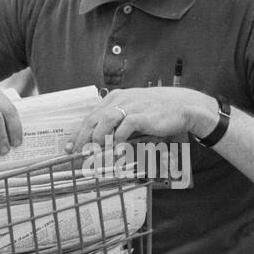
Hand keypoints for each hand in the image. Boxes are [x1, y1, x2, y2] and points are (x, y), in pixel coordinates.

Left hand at [66, 88, 218, 154]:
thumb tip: (98, 140)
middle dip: (82, 140)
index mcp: (115, 98)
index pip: (90, 117)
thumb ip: (116, 123)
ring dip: (97, 140)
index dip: (77, 133)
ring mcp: (130, 106)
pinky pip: (123, 129)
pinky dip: (117, 141)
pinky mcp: (141, 115)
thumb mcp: (133, 112)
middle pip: (93, 121)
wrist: (184, 107)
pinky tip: (116, 151)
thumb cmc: (157, 112)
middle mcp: (120, 100)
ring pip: (104, 123)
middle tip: (77, 155)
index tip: (68, 147)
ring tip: (94, 154)